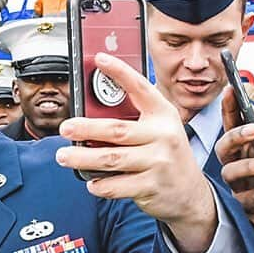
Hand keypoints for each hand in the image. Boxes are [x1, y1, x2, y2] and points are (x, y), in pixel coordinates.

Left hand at [57, 53, 216, 252]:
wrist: (189, 193)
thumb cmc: (164, 155)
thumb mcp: (158, 131)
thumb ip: (132, 121)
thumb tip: (89, 115)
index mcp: (163, 115)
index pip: (141, 88)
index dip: (120, 72)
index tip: (100, 59)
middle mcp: (163, 136)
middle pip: (117, 130)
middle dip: (86, 128)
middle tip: (65, 128)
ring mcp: (158, 162)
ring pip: (111, 158)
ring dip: (82, 158)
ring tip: (63, 156)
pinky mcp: (151, 186)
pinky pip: (116, 185)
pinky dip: (99, 184)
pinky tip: (91, 182)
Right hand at [214, 87, 253, 244]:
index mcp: (247, 151)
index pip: (233, 127)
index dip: (229, 110)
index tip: (231, 92)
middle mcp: (238, 168)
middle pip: (223, 149)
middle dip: (235, 137)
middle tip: (253, 131)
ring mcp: (240, 189)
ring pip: (232, 174)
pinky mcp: (247, 210)